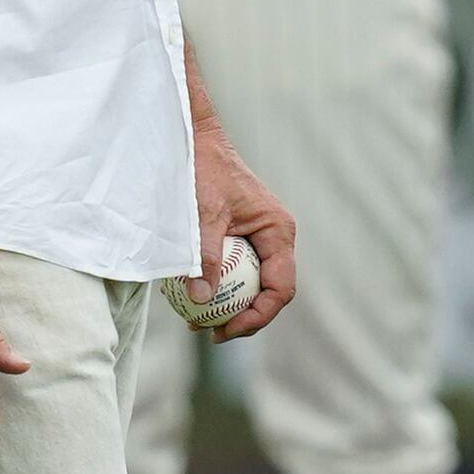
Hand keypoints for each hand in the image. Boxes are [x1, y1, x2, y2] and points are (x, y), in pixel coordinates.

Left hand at [189, 126, 295, 343]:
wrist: (195, 141)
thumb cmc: (203, 170)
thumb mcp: (203, 215)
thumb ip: (205, 257)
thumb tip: (203, 299)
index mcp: (278, 232)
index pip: (280, 288)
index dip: (258, 316)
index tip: (227, 328)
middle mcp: (274, 238)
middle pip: (269, 292)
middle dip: (244, 318)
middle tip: (210, 333)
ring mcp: (259, 238)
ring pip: (252, 284)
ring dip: (230, 307)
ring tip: (198, 323)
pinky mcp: (241, 237)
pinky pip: (236, 271)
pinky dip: (219, 287)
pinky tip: (192, 299)